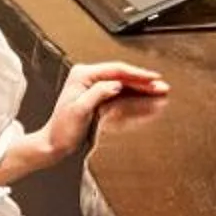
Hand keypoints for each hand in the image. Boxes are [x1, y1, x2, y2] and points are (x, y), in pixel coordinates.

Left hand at [3, 61, 169, 178]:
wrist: (53, 144)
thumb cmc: (62, 130)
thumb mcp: (79, 110)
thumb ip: (97, 94)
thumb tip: (115, 84)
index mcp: (82, 75)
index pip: (116, 70)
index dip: (137, 74)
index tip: (153, 78)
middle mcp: (87, 76)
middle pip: (121, 75)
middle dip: (143, 80)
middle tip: (161, 86)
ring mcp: (92, 86)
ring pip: (122, 83)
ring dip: (141, 87)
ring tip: (159, 90)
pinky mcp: (97, 96)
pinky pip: (119, 92)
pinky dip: (133, 94)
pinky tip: (145, 96)